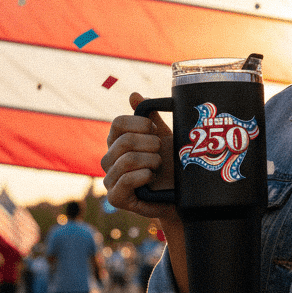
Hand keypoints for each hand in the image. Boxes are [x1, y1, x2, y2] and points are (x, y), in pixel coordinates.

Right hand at [102, 91, 179, 221]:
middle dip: (151, 144)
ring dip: (151, 161)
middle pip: (125, 140)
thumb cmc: (171, 163)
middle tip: (161, 153)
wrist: (182, 194)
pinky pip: (126, 180)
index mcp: (117, 141)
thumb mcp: (164, 136)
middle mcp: (109, 159)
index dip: (141, 124)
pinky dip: (144, 176)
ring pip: (127, 160)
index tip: (156, 130)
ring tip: (158, 167)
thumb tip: (133, 95)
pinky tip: (152, 177)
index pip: (118, 122)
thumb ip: (150, 117)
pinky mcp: (116, 198)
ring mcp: (110, 179)